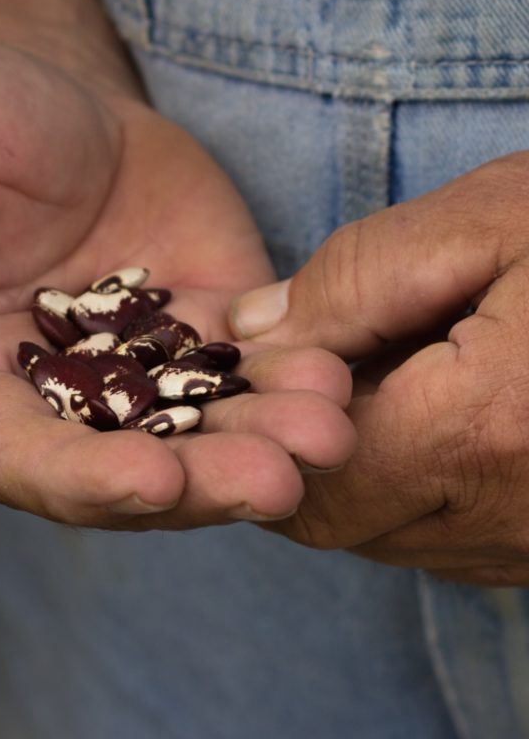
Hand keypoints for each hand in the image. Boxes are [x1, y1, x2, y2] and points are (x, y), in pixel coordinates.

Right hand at [0, 42, 353, 528]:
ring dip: (262, 444)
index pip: (7, 451)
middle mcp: (45, 400)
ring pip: (194, 434)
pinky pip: (242, 377)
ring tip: (328, 434)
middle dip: (196, 482)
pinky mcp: (193, 338)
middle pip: (117, 467)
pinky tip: (334, 383)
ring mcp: (128, 378)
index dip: (72, 478)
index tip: (149, 485)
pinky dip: (286, 386)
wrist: (46, 111)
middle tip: (277, 479)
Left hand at [231, 153, 528, 584]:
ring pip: (385, 533)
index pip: (308, 480)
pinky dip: (411, 482)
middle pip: (336, 518)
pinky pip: (443, 536)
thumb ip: (355, 280)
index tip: (267, 369)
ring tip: (387, 375)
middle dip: (301, 449)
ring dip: (354, 466)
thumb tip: (252, 332)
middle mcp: (515, 521)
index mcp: (488, 436)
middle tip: (321, 364)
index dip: (266, 428)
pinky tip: (436, 409)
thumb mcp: (495, 220)